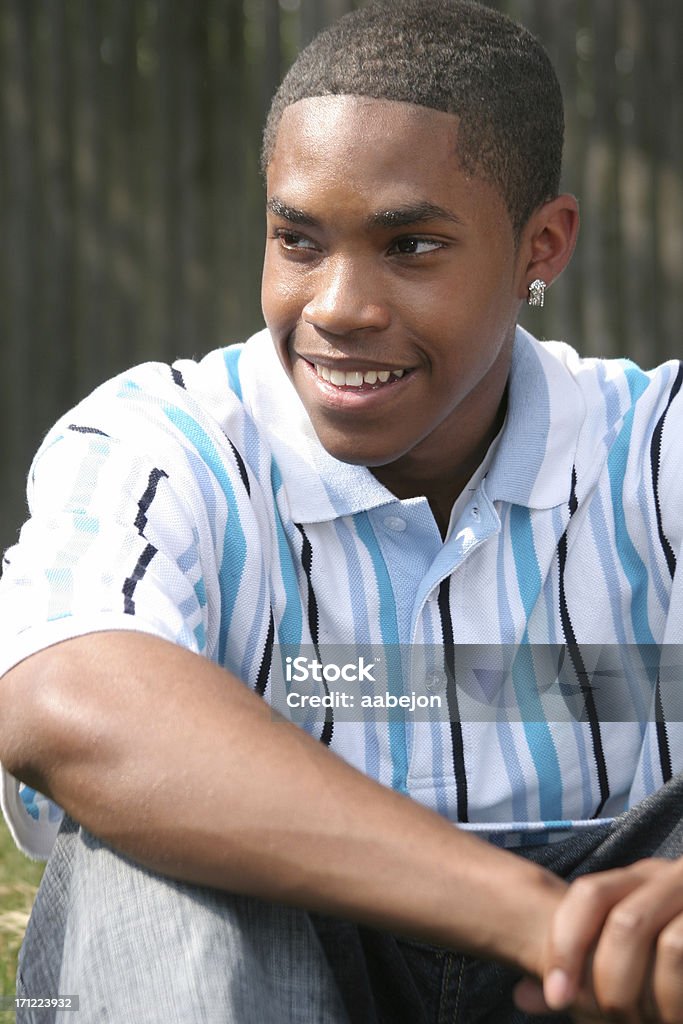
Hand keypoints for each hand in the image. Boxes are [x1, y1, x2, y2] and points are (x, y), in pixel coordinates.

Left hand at [513, 857, 682, 1021]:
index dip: (565, 946)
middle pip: (623, 920)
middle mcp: (668, 877)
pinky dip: (677, 999)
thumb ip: (580, 974)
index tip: (556, 1000)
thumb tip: (524, 995)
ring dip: (651, 998)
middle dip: (610, 983)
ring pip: (667, 942)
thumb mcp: (626, 966)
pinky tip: (676, 1018)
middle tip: (613, 1019)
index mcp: (634, 880)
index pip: (587, 896)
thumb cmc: (674, 966)